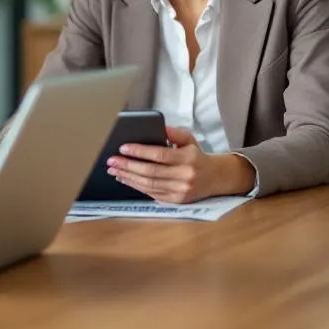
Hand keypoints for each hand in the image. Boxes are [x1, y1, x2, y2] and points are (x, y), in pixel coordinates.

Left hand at [106, 127, 256, 202]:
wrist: (216, 178)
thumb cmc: (197, 157)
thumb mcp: (189, 140)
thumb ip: (173, 133)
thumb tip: (157, 127)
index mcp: (188, 158)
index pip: (159, 154)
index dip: (139, 152)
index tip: (123, 148)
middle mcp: (185, 176)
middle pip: (150, 171)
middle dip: (128, 166)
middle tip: (112, 161)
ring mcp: (180, 190)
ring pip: (149, 184)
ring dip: (128, 177)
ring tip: (115, 170)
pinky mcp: (176, 201)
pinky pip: (152, 193)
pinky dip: (137, 186)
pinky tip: (126, 179)